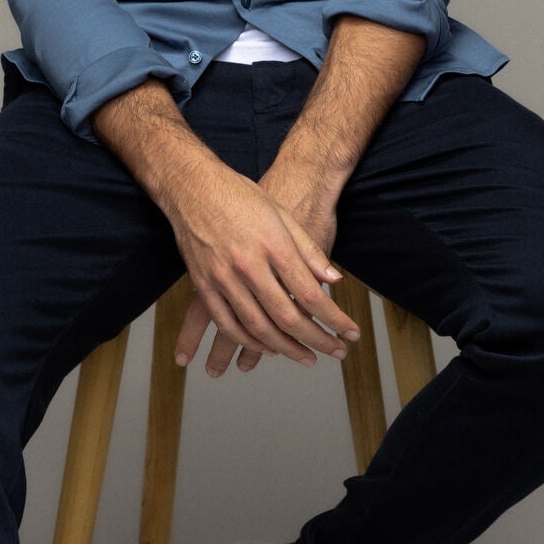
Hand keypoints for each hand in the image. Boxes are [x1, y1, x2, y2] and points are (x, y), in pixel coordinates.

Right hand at [170, 155, 360, 377]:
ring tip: (305, 357)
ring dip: (285, 348)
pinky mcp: (202, 284)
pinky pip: (226, 323)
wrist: (193, 185)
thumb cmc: (241, 196)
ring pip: (257, 327)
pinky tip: (265, 349)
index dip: (334, 318)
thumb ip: (308, 251)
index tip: (350, 332)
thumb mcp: (282, 215)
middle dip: (316, 340)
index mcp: (273, 244)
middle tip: (335, 351)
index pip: (310, 293)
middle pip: (287, 317)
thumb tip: (334, 280)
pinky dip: (248, 341)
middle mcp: (248, 264)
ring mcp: (223, 277)